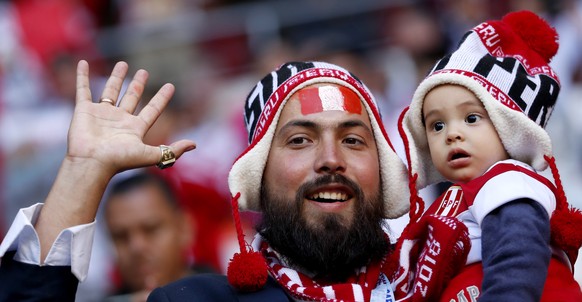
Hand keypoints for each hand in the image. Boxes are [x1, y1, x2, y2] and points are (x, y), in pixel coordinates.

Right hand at [68, 60, 195, 174]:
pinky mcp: (83, 110)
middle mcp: (119, 120)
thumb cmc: (120, 160)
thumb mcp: (151, 155)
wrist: (91, 163)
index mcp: (135, 129)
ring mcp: (101, 114)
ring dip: (116, 77)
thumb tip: (194, 144)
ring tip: (123, 63)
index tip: (171, 86)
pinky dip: (82, 76)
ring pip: (110, 91)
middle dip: (138, 85)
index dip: (162, 98)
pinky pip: (82, 89)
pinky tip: (83, 63)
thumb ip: (172, 150)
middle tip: (144, 72)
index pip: (152, 109)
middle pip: (132, 98)